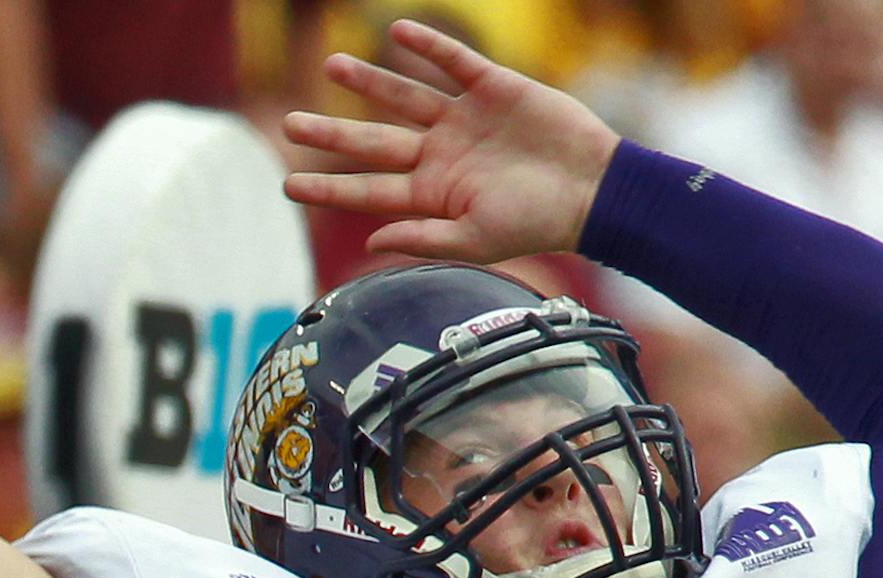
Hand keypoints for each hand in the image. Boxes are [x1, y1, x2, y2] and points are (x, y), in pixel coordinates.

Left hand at [281, 20, 619, 263]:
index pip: (368, 189)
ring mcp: (464, 120)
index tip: (288, 183)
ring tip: (331, 65)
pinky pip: (454, 62)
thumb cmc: (539, 223)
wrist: (594, 190)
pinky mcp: (494, 88)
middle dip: (332, 132)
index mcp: (432, 194)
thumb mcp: (476, 241)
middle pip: (374, 140)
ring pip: (405, 95)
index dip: (329, 186)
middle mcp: (441, 155)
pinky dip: (428, 46)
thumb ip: (422, 240)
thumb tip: (368, 241)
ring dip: (369, 81)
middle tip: (289, 122)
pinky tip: (396, 32)